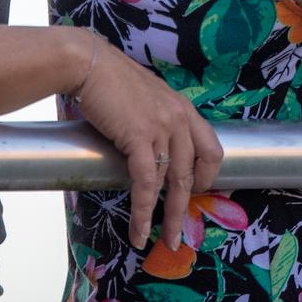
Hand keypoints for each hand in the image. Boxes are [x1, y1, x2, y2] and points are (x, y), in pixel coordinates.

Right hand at [68, 33, 223, 249]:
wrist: (89, 64)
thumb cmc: (111, 80)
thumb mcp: (147, 99)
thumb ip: (156, 121)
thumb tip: (151, 150)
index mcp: (183, 109)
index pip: (211, 149)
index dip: (206, 177)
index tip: (194, 194)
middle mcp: (178, 118)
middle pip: (192, 173)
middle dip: (184, 209)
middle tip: (177, 235)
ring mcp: (161, 127)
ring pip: (169, 183)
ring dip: (162, 217)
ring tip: (154, 238)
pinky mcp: (139, 136)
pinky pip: (145, 183)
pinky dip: (142, 210)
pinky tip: (138, 228)